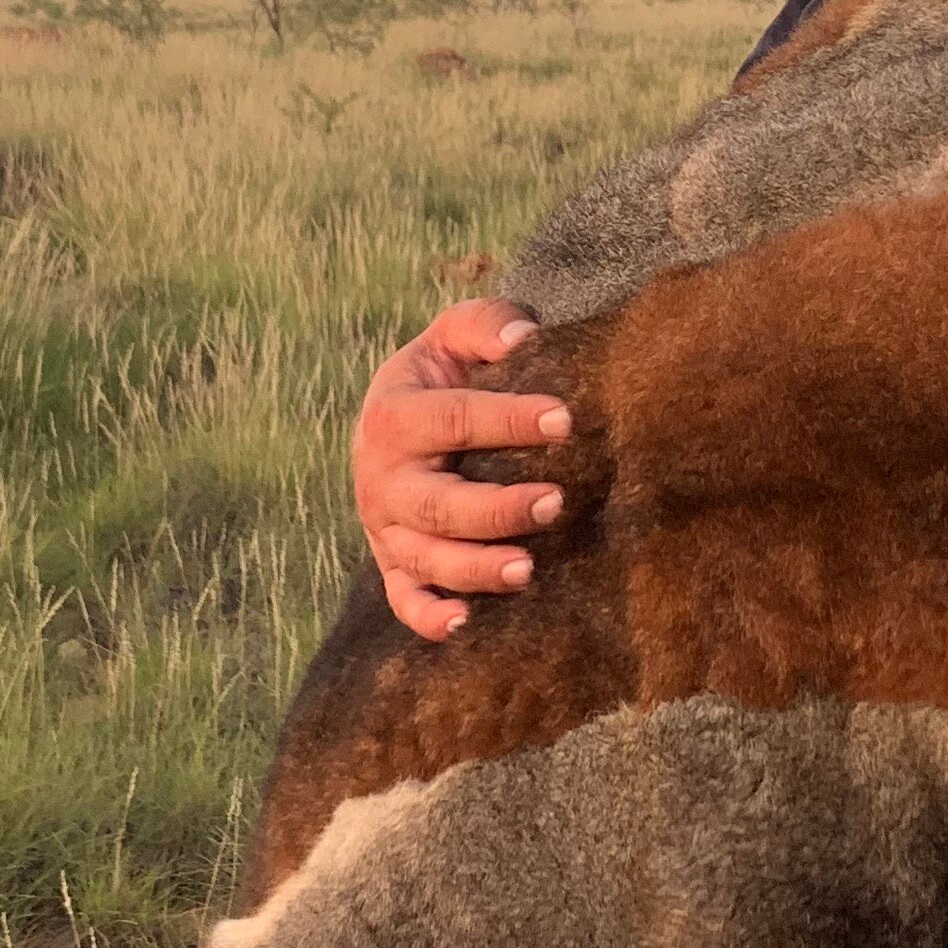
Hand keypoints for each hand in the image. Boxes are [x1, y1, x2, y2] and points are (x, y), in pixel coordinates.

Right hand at [353, 297, 573, 640]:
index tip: (565, 420)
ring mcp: (385, 527)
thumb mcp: (454, 336)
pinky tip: (465, 623)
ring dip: (475, 569)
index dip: (509, 420)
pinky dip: (428, 617)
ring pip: (424, 559)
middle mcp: (381, 478)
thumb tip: (523, 337)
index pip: (454, 419)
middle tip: (557, 501)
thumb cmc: (444, 375)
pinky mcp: (393, 563)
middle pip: (437, 504)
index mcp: (394, 415)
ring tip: (529, 569)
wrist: (399, 419)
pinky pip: (403, 600)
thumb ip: (486, 324)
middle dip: (498, 508)